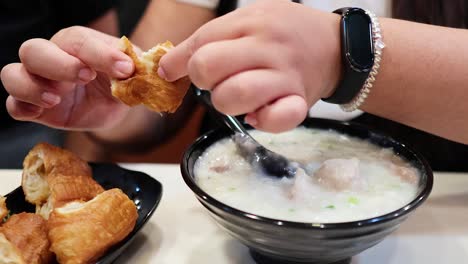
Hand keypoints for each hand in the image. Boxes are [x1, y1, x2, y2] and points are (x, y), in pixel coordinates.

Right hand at [0, 26, 134, 130]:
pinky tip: (40, 112)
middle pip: (34, 50)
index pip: (80, 41)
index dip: (100, 54)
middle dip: (59, 64)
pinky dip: (21, 106)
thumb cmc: (119, 81)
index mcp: (78, 44)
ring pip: (12, 74)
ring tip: (56, 98)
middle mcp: (52, 57)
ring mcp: (39, 81)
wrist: (114, 104)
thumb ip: (138, 69)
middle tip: (86, 76)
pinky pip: (13, 104)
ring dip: (31, 86)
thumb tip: (146, 70)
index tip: (125, 68)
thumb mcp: (133, 74)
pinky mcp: (34, 106)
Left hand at [159, 0, 341, 131]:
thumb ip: (210, 37)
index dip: (178, 61)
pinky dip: (261, 121)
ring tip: (238, 95)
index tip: (170, 71)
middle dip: (203, 80)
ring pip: (232, 96)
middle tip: (218, 79)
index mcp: (250, 22)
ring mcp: (285, 75)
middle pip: (207, 68)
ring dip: (225, 102)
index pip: (200, 42)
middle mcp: (266, 47)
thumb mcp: (250, 19)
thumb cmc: (285, 32)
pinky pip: (274, 120)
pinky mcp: (300, 102)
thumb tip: (166, 67)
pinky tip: (260, 113)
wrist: (336, 45)